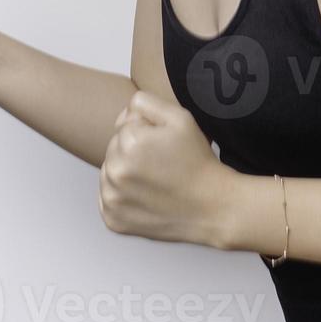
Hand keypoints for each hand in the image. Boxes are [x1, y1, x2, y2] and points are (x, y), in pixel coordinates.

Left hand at [98, 90, 232, 248]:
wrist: (212, 208)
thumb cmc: (197, 161)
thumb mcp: (180, 118)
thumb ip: (146, 102)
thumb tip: (124, 113)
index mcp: (129, 141)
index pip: (125, 125)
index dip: (147, 132)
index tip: (165, 146)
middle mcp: (114, 171)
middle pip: (114, 148)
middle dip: (134, 152)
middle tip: (162, 164)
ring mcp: (112, 198)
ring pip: (110, 172)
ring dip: (126, 173)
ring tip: (155, 181)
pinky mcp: (113, 220)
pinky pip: (108, 199)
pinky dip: (123, 197)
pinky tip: (146, 197)